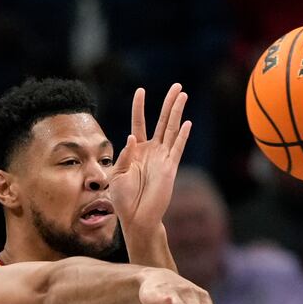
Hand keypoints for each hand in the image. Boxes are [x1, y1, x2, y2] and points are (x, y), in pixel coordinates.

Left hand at [109, 85, 191, 233]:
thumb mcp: (116, 175)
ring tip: (183, 95)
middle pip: (161, 121)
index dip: (139, 107)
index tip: (141, 90)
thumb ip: (123, 156)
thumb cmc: (123, 199)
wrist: (136, 218)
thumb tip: (132, 137)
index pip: (139, 123)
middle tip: (177, 86)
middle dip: (168, 103)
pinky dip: (181, 135)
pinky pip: (177, 148)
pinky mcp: (170, 167)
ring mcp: (162, 158)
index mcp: (135, 150)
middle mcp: (151, 151)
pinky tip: (186, 122)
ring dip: (177, 112)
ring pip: (171, 130)